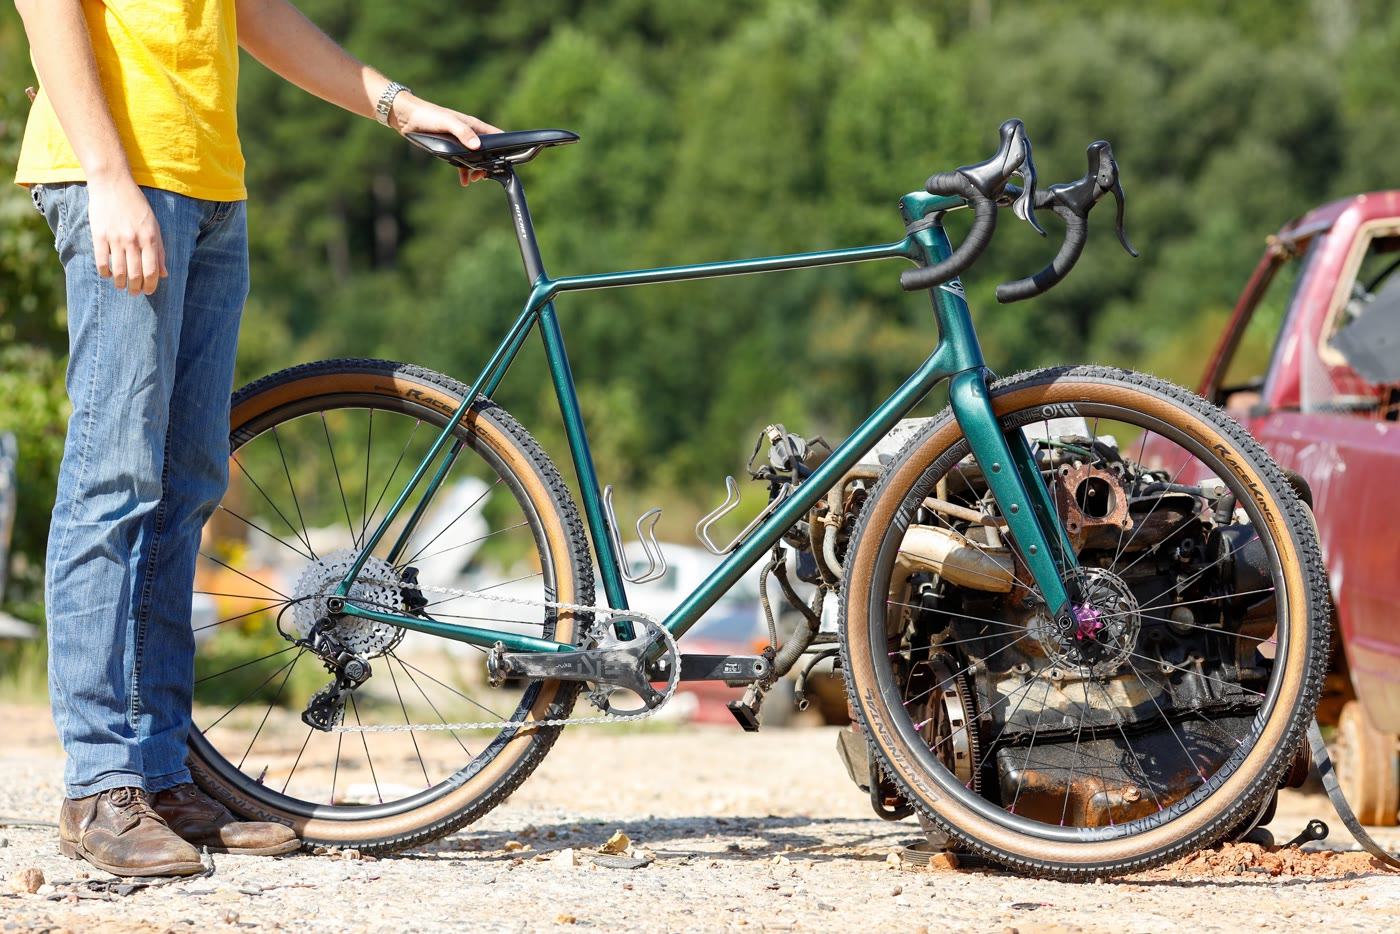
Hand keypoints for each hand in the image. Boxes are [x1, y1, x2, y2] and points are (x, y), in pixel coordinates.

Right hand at [86, 177, 167, 295]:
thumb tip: (164, 274)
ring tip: (121, 286)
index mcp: (150, 238)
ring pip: (118, 272)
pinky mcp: (99, 235)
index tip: (149, 292)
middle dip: (136, 289)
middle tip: (135, 293)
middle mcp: (133, 240)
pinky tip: (108, 274)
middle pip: (135, 274)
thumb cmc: (136, 205)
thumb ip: (159, 250)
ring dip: (120, 284)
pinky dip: (105, 273)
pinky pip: (101, 262)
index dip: (151, 285)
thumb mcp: (154, 226)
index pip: (152, 271)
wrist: (113, 184)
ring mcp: (115, 238)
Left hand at [388, 93, 502, 185]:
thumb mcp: (447, 122)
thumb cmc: (430, 115)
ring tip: (474, 179)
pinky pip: (462, 164)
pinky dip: (464, 173)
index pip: (497, 135)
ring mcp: (462, 143)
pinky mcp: (451, 150)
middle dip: (490, 164)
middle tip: (486, 175)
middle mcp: (471, 134)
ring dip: (477, 170)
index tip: (508, 160)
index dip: (506, 147)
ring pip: (476, 159)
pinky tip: (464, 181)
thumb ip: (463, 132)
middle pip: (489, 151)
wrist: (408, 118)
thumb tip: (477, 146)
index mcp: (475, 126)